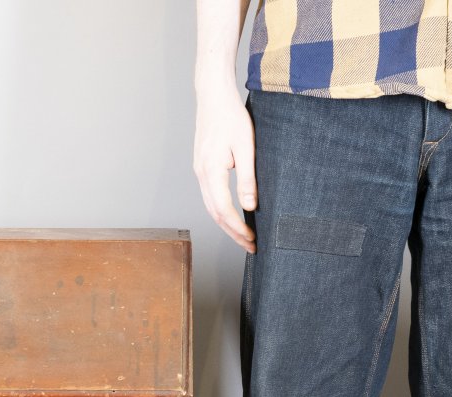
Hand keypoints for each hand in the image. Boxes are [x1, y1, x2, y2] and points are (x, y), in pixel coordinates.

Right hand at [193, 86, 256, 252]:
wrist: (213, 95)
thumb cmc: (231, 116)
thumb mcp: (246, 146)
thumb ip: (247, 178)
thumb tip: (250, 206)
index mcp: (211, 170)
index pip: (224, 210)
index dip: (238, 228)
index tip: (252, 239)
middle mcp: (201, 174)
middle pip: (215, 214)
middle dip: (233, 233)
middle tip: (250, 246)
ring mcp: (199, 171)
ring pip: (211, 207)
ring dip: (227, 224)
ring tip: (243, 235)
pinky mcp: (202, 167)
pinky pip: (210, 196)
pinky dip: (221, 211)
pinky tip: (233, 215)